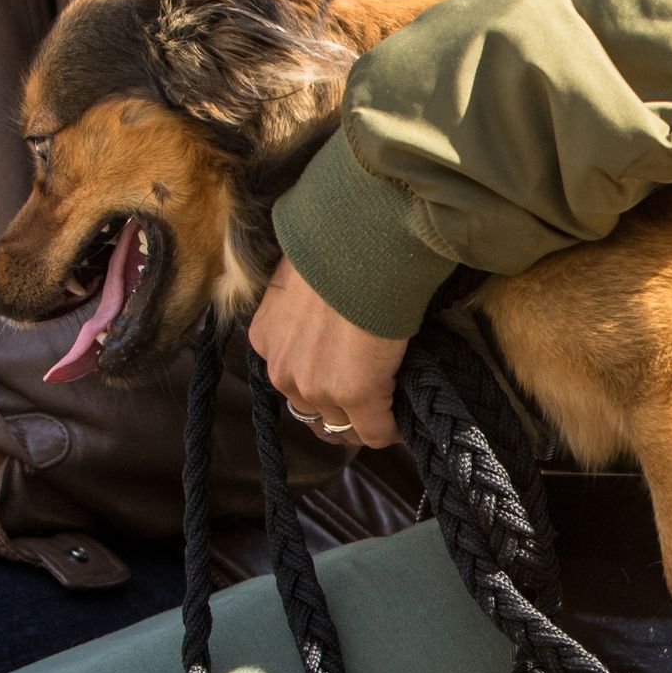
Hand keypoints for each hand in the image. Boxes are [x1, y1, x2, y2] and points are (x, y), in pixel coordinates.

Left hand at [248, 256, 407, 448]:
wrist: (363, 241)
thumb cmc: (338, 247)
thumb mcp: (304, 279)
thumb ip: (307, 311)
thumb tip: (332, 320)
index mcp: (266, 337)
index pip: (292, 379)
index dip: (323, 381)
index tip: (349, 373)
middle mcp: (281, 368)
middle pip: (312, 410)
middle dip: (339, 407)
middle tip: (371, 392)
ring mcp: (314, 386)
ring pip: (341, 426)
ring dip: (364, 419)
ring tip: (389, 404)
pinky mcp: (353, 394)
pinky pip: (376, 431)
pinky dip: (392, 427)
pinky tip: (405, 415)